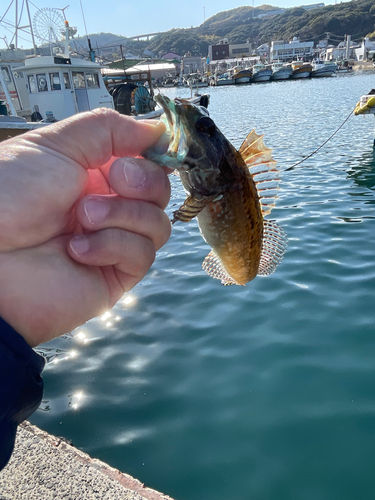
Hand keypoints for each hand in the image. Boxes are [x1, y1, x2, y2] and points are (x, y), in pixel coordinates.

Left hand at [0, 109, 170, 345]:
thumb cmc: (7, 196)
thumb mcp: (57, 144)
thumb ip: (111, 129)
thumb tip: (159, 129)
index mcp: (95, 174)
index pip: (148, 163)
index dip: (155, 156)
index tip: (152, 148)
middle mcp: (108, 206)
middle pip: (160, 192)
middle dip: (142, 182)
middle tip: (112, 181)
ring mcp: (113, 241)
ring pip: (158, 225)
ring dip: (122, 215)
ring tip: (82, 218)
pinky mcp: (114, 275)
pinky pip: (143, 255)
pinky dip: (112, 246)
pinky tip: (77, 249)